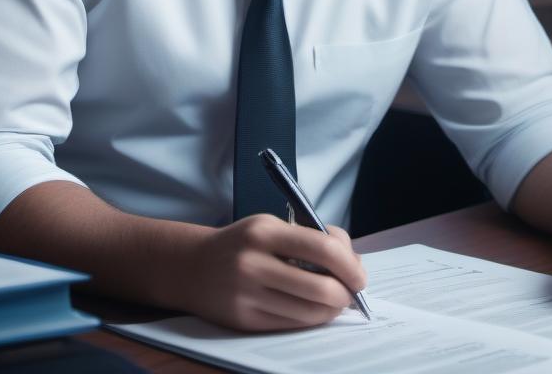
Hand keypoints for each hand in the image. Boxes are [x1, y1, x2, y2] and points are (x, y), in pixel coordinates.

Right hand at [183, 214, 366, 330]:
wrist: (192, 266)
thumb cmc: (242, 243)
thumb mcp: (271, 226)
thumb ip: (310, 238)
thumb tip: (352, 262)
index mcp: (265, 232)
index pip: (322, 249)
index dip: (349, 265)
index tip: (360, 275)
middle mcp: (254, 263)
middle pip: (320, 288)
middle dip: (345, 295)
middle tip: (351, 293)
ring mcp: (247, 294)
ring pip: (308, 313)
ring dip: (331, 310)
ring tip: (334, 302)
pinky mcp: (244, 320)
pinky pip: (290, 326)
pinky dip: (310, 320)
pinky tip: (312, 310)